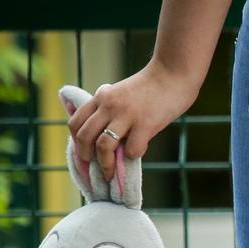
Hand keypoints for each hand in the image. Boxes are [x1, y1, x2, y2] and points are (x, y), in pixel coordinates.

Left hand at [68, 61, 200, 180]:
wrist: (173, 74)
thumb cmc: (151, 87)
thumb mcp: (121, 92)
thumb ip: (109, 108)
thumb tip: (103, 133)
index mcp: (101, 97)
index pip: (76, 123)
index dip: (77, 143)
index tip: (85, 154)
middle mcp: (109, 105)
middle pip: (85, 136)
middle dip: (86, 157)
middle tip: (95, 168)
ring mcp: (127, 115)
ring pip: (103, 146)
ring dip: (105, 164)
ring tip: (110, 173)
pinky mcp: (145, 124)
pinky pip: (132, 149)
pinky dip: (133, 156)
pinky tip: (138, 152)